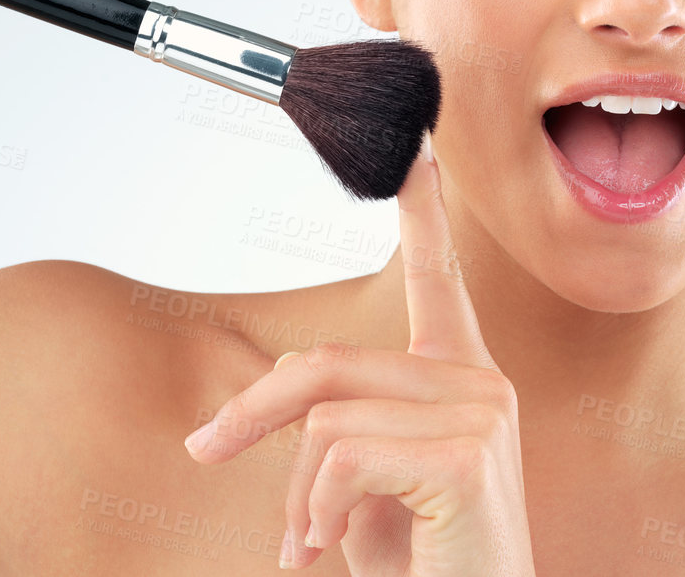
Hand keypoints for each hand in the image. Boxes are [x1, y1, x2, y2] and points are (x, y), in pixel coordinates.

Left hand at [184, 142, 535, 574]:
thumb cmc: (426, 564)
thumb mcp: (362, 485)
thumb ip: (333, 424)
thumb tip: (270, 389)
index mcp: (458, 381)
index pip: (437, 278)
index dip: (422, 211)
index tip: (412, 149)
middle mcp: (478, 384)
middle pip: (325, 365)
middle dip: (252, 414)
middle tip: (205, 451)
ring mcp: (480, 415)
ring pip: (325, 417)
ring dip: (294, 491)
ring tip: (306, 543)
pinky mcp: (466, 457)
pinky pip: (341, 457)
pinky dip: (316, 510)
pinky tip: (331, 547)